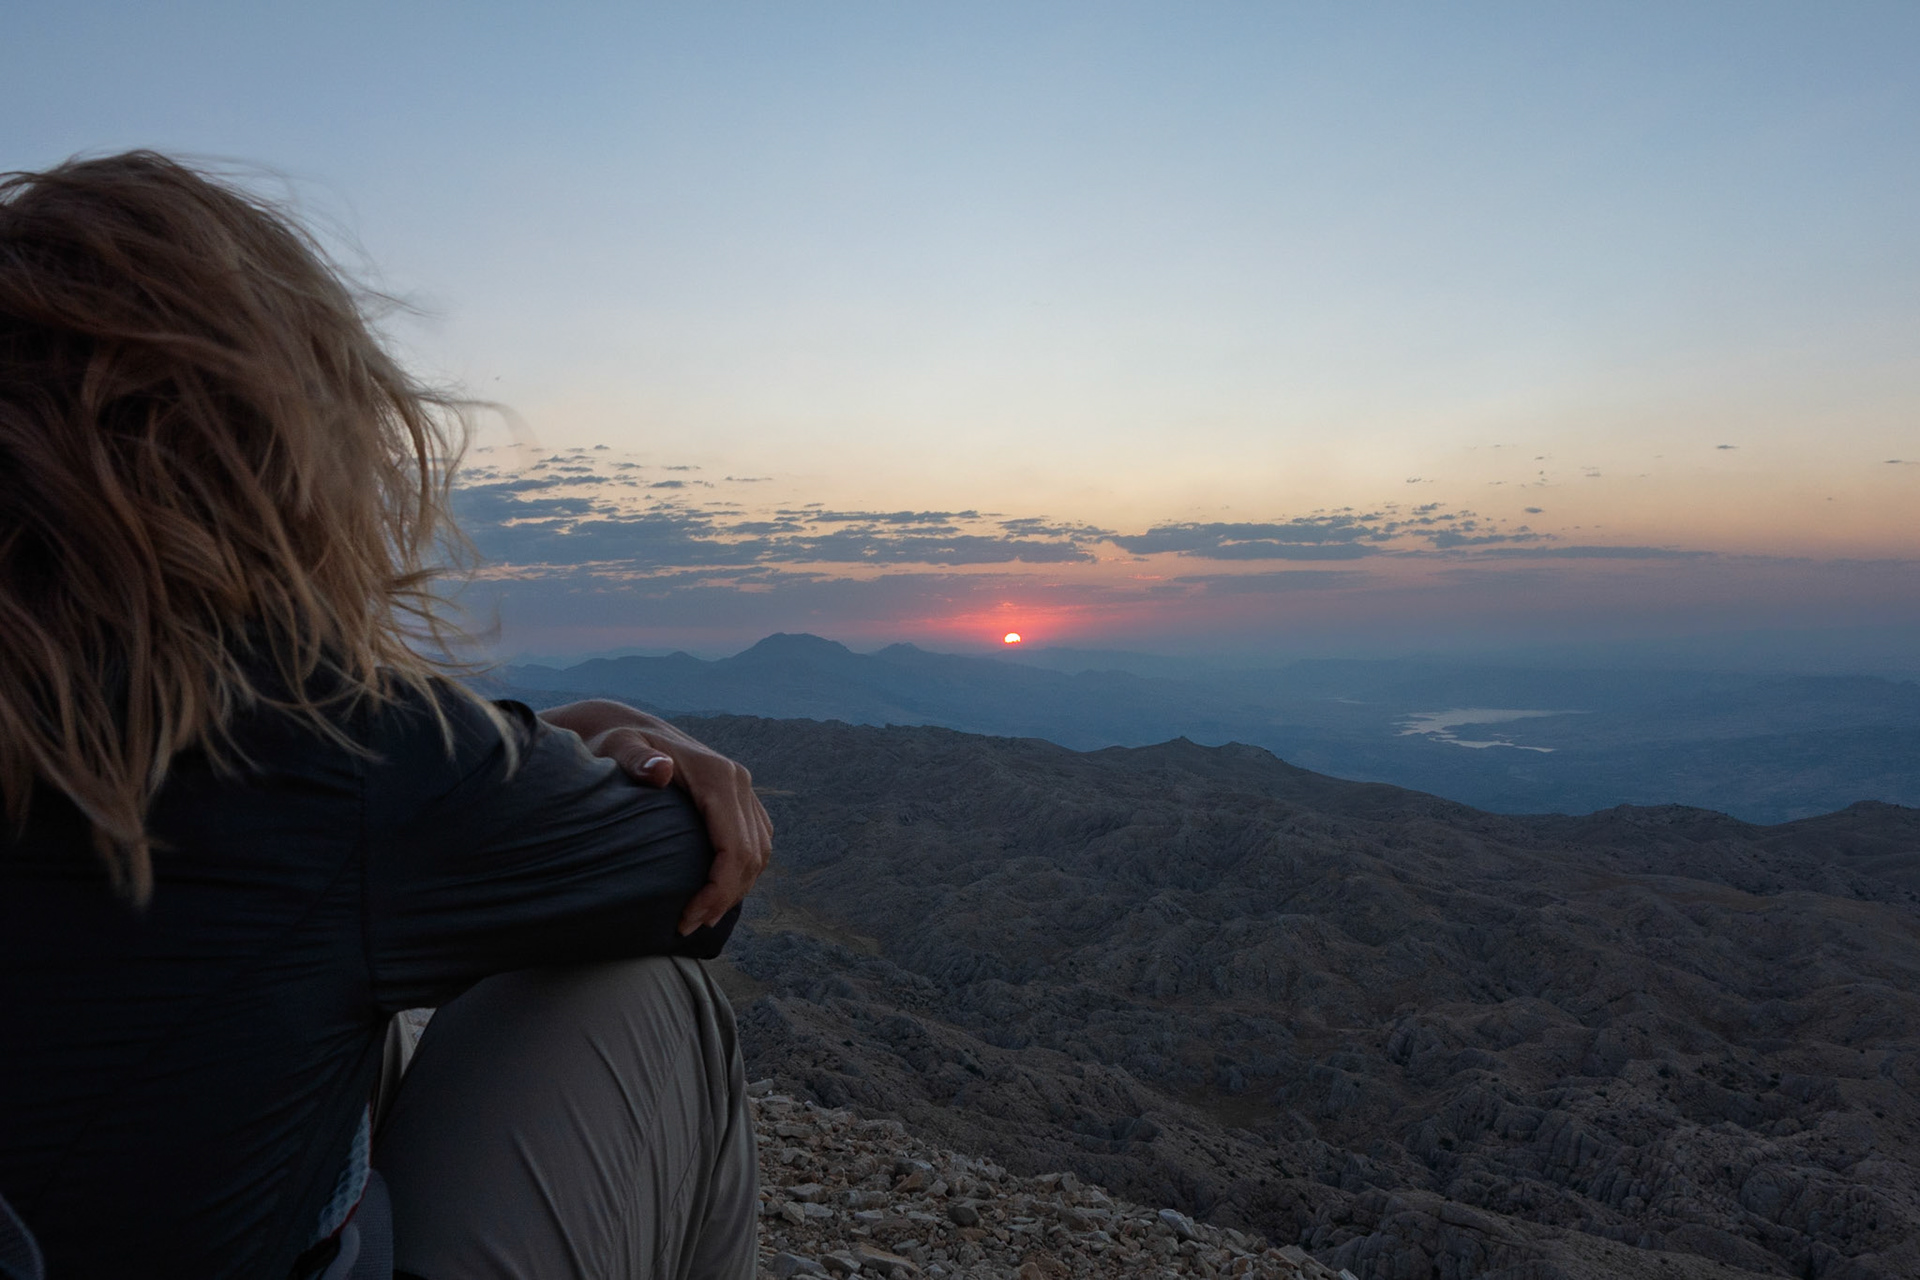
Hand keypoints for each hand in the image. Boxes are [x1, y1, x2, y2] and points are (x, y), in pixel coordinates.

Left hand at [538, 700, 772, 934]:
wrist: (627, 728)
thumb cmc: (616, 744)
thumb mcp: (619, 748)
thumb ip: (637, 760)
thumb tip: (660, 770)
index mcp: (718, 775)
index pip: (734, 846)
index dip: (718, 890)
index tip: (687, 918)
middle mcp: (738, 781)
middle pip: (752, 855)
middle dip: (726, 897)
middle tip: (690, 927)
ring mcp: (742, 790)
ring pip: (760, 851)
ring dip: (738, 889)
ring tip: (703, 918)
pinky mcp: (739, 799)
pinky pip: (756, 841)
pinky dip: (743, 871)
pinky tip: (717, 892)